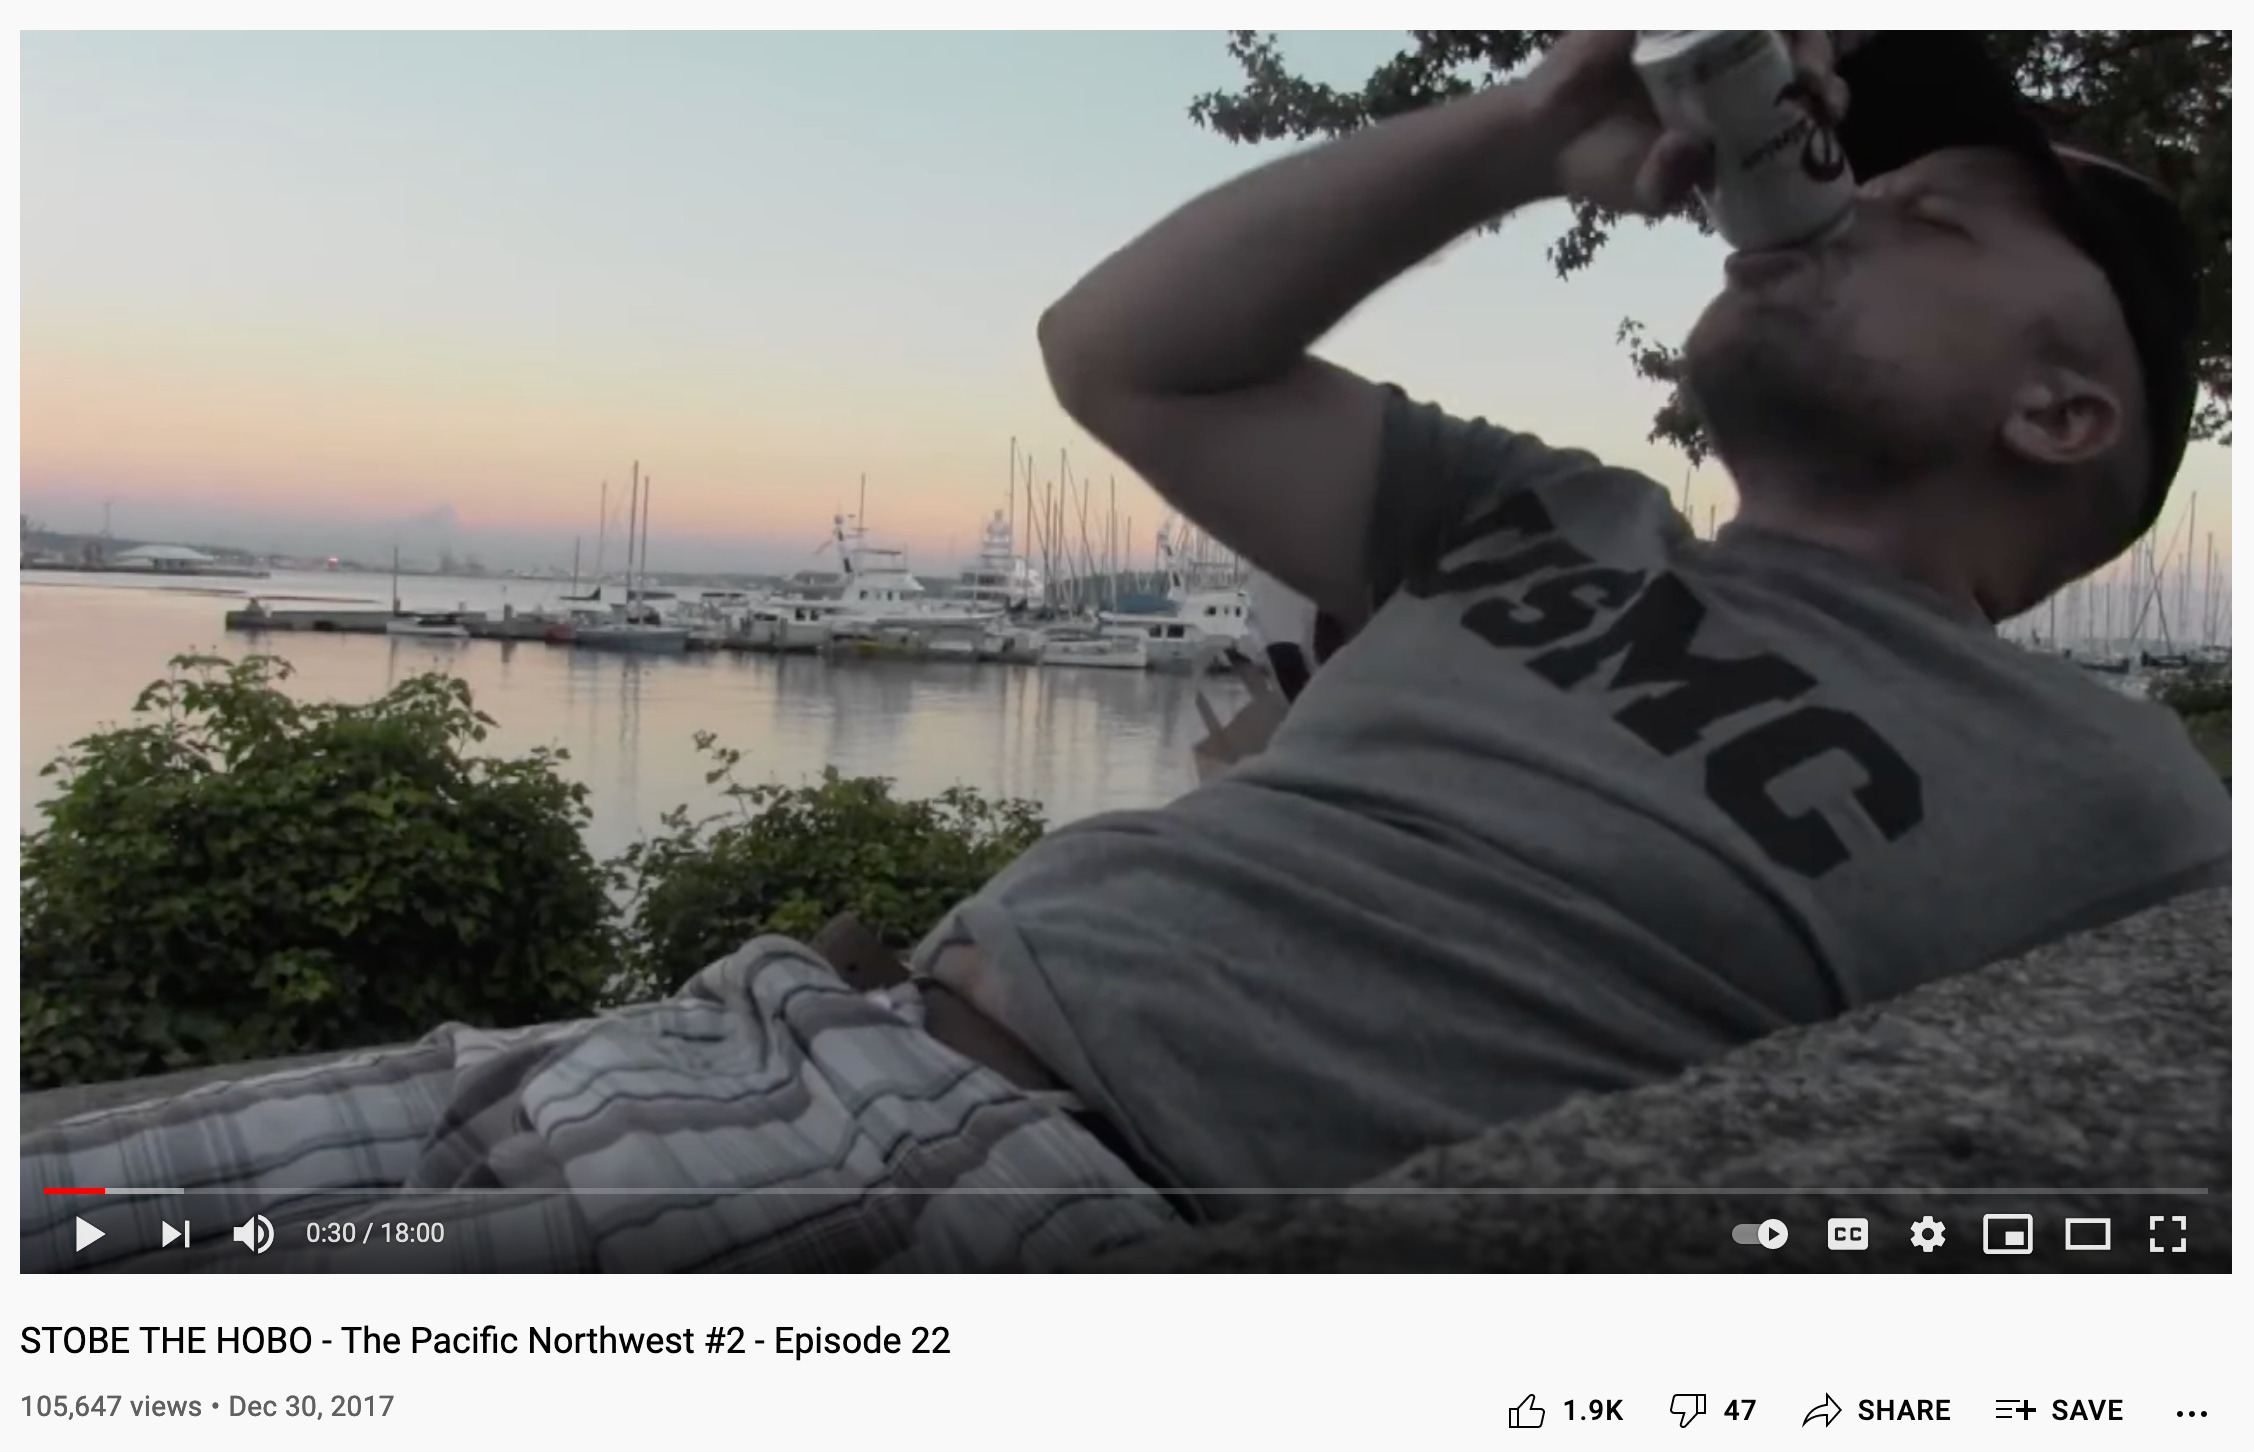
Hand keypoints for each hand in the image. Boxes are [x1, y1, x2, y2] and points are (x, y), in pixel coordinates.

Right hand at [1526, 31, 1849, 214]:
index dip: (1823, 94)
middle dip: (1816, 55)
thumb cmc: (1604, 168)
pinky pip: (1696, 12)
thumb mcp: (1648, 192)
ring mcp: (1699, 32)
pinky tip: (1751, 20)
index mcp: (1739, 111)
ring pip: (1760, 18)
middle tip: (1809, 77)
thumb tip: (1688, 149)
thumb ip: (1669, 183)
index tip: (1827, 108)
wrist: (1544, 137)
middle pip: (1795, 44)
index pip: (1799, 94)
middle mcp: (1728, 65)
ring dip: (1786, 24)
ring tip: (1787, 36)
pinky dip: (1734, 15)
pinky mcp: (1660, 17)